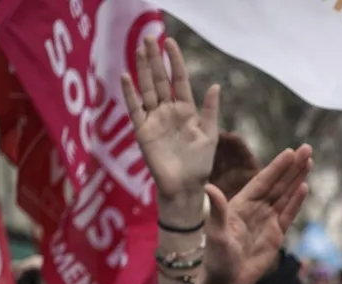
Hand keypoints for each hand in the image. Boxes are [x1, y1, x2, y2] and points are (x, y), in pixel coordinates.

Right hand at [122, 36, 219, 228]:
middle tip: (149, 37)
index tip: (170, 42)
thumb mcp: (209, 136)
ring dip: (142, 70)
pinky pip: (135, 109)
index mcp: (187, 111)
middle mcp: (169, 112)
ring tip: (138, 49)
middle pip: (160, 80)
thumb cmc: (200, 165)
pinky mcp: (143, 131)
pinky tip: (126, 76)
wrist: (185, 187)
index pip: (179, 80)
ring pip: (147, 89)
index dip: (174, 62)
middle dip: (154, 59)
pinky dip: (130, 93)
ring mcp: (155, 120)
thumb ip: (210, 111)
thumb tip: (215, 85)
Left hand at [194, 145, 311, 283]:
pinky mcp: (276, 235)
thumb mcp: (216, 234)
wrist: (226, 282)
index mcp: (240, 205)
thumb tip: (208, 187)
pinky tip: (305, 187)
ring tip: (310, 162)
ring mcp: (267, 221)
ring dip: (297, 179)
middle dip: (292, 167)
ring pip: (285, 195)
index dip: (276, 167)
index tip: (290, 152)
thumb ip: (216, 211)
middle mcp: (255, 209)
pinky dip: (297, 201)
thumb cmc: (216, 259)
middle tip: (308, 149)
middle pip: (278, 184)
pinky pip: (288, 214)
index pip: (262, 181)